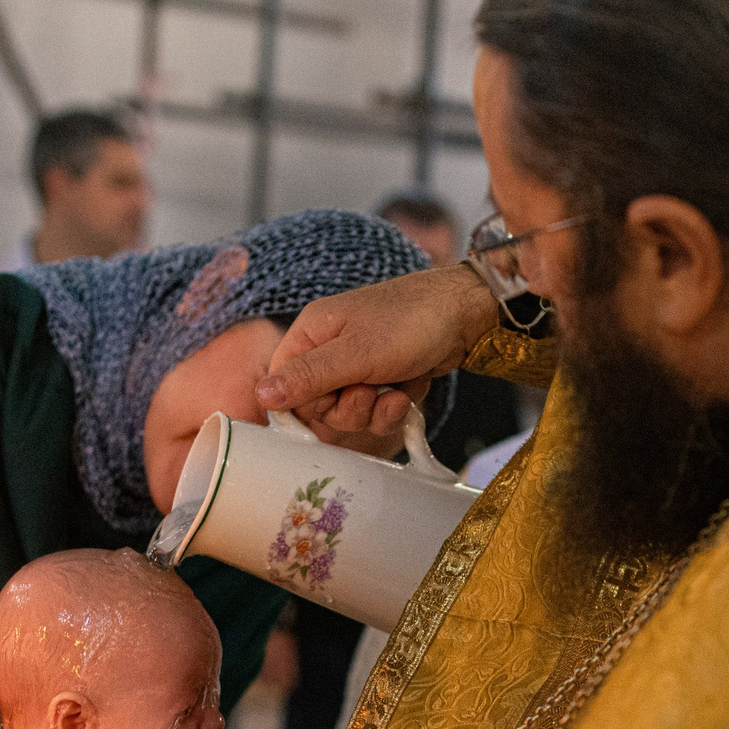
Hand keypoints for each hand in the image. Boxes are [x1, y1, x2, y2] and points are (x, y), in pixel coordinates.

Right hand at [257, 265, 496, 438]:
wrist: (466, 314)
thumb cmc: (411, 321)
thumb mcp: (356, 353)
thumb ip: (309, 377)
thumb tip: (262, 395)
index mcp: (312, 334)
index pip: (285, 386)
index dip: (306, 405)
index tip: (330, 406)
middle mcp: (329, 349)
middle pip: (318, 407)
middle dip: (349, 410)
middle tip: (370, 392)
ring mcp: (358, 365)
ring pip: (349, 414)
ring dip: (375, 411)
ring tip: (395, 390)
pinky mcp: (383, 379)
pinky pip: (376, 411)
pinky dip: (394, 406)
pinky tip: (407, 390)